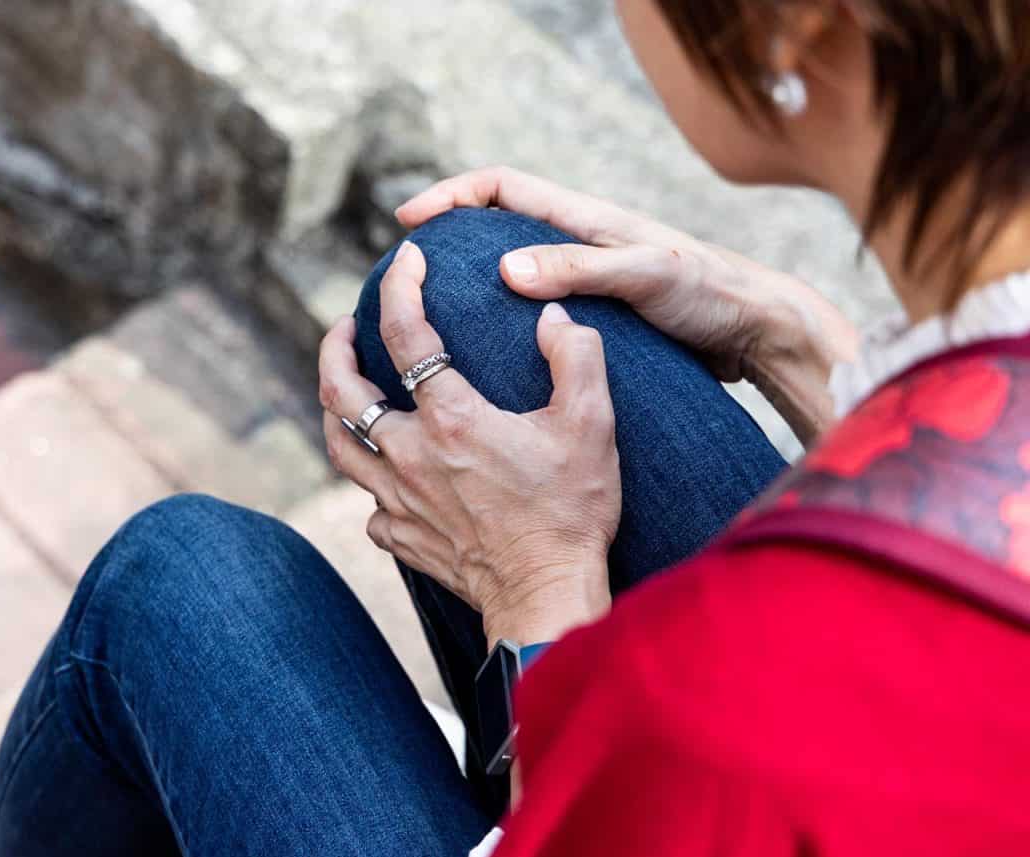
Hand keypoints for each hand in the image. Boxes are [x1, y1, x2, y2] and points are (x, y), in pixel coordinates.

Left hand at [320, 242, 617, 646]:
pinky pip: (369, 504)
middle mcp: (410, 455)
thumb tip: (553, 315)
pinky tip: (388, 474)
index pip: (407, 334)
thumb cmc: (570, 511)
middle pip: (342, 392)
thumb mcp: (590, 425)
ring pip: (341, 445)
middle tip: (346, 327)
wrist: (545, 595)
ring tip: (346, 389)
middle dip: (335, 348)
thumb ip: (575, 358)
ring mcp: (397, 500)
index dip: (400, 287)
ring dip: (335, 409)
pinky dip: (372, 481)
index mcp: (451, 418)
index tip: (406, 261)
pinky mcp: (400, 537)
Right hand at [397, 167, 859, 442]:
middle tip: (408, 276)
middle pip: (496, 227)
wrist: (758, 333)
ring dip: (469, 288)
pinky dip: (500, 324)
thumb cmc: (710, 294)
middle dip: (449, 242)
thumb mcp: (644, 274)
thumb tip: (504, 268)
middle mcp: (580, 244)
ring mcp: (586, 281)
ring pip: (511, 273)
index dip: (451, 196)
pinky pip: (532, 312)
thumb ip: (578, 267)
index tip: (410, 223)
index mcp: (585, 220)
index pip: (501, 188)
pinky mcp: (597, 318)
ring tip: (433, 320)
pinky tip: (485, 357)